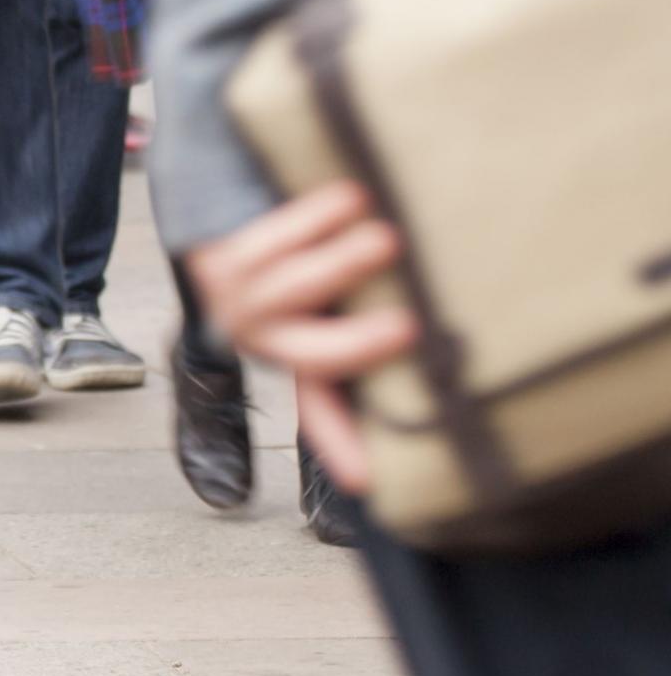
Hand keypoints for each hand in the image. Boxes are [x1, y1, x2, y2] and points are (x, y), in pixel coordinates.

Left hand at [185, 180, 418, 491]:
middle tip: (408, 328)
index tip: (367, 482)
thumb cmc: (312, 248)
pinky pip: (266, 241)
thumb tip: (456, 324)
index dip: (346, 446)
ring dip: (338, 266)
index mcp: (298, 362)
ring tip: (387, 239)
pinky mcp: (219, 256)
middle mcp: (264, 340)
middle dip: (355, 347)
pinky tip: (351, 198)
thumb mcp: (346, 294)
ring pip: (285, 292)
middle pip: (310, 359)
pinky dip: (311, 219)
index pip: (325, 414)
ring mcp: (236, 299)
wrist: (226, 193)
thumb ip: (381, 312)